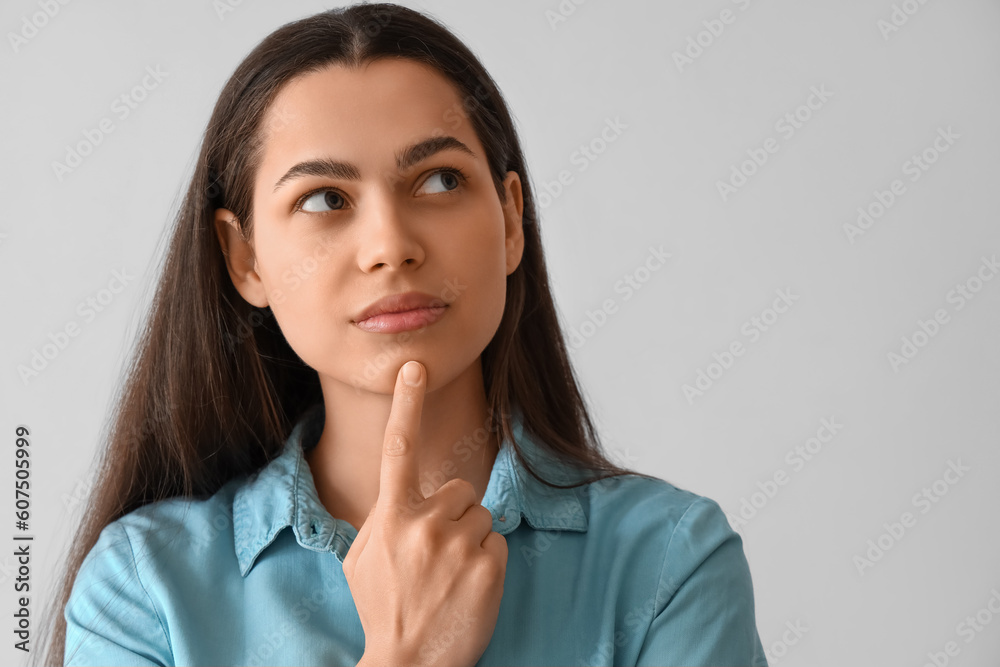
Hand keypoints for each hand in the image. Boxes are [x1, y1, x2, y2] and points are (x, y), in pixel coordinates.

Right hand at [342, 360, 507, 666]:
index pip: (397, 449)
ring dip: (470, 539)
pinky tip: (467, 588)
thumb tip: (405, 495)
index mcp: (390, 518)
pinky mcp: (487, 568)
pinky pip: (497, 543)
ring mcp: (458, 546)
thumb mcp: (363, 559)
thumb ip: (384, 518)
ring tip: (449, 575)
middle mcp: (424, 525)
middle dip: (452, 513)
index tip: (414, 367)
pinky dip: (487, 562)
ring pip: (481, 516)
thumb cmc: (383, 608)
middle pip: (458, 490)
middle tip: (436, 554)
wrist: (408, 665)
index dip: (406, 404)